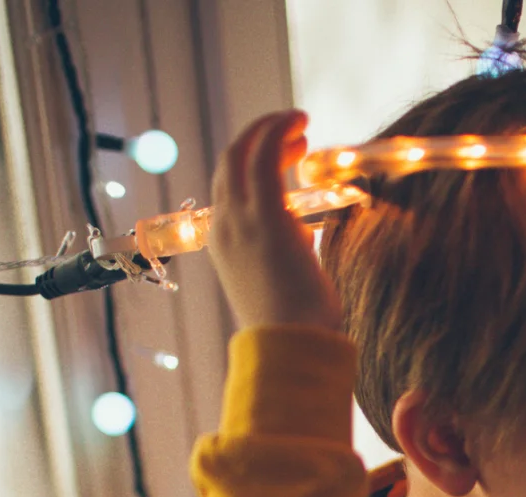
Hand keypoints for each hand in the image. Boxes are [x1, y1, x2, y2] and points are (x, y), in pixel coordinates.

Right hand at [209, 110, 344, 331]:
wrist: (291, 345)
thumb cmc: (297, 323)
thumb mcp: (285, 277)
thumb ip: (288, 249)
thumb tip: (302, 231)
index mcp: (223, 242)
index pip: (229, 186)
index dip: (253, 161)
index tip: (286, 154)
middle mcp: (223, 225)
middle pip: (230, 161)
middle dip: (260, 137)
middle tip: (296, 131)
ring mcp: (240, 220)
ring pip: (244, 152)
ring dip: (271, 129)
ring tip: (300, 124)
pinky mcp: (266, 217)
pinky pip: (265, 156)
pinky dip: (279, 131)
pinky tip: (299, 122)